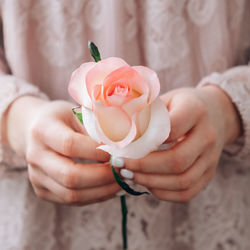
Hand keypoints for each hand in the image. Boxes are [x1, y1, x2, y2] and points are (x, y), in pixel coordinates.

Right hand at [4, 96, 119, 204]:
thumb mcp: (77, 113)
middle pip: (70, 176)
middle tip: (124, 172)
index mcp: (43, 130)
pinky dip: (94, 196)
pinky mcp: (42, 190)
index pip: (71, 145)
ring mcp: (36, 176)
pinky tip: (110, 189)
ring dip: (102, 191)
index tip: (118, 152)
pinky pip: (71, 200)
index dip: (97, 152)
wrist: (34, 129)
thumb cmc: (62, 118)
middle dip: (103, 177)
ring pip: (71, 194)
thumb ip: (96, 128)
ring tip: (121, 183)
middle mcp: (35, 156)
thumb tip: (121, 148)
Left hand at [124, 86, 240, 201]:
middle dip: (143, 167)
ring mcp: (211, 158)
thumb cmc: (181, 106)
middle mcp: (207, 136)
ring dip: (150, 182)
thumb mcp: (164, 100)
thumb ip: (144, 114)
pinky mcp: (208, 174)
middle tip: (120, 165)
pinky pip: (187, 193)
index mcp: (195, 111)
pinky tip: (146, 184)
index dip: (145, 141)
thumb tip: (116, 134)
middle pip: (176, 160)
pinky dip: (163, 193)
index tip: (122, 147)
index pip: (171, 129)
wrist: (214, 113)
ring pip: (182, 181)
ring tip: (128, 175)